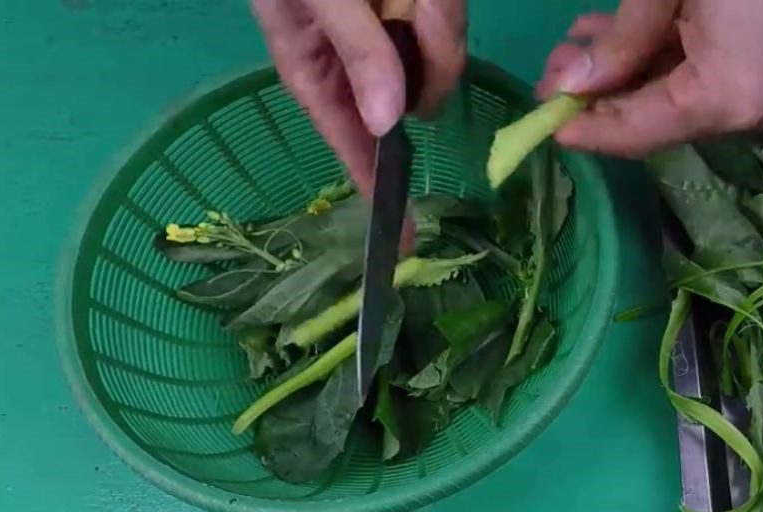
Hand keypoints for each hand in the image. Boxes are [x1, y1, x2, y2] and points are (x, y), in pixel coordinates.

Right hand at [252, 0, 465, 194]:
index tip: (402, 237)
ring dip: (437, 16)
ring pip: (441, 54)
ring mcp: (386, 37)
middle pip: (417, 98)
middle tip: (421, 7)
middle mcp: (354, 67)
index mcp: (317, 75)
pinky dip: (441, 2)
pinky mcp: (410, 11)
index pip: (352, 148)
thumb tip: (386, 123)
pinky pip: (445, 20)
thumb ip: (357, 51)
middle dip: (431, 57)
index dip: (379, 188)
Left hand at [537, 0, 762, 156]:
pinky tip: (612, 33)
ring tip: (572, 48)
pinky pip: (698, 69)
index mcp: (723, 94)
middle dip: (595, 96)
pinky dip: (652, 52)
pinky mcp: (756, 65)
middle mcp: (743, 105)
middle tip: (549, 78)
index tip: (543, 127)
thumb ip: (624, 37)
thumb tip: (573, 84)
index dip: (586, 132)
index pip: (636, 132)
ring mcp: (754, 87)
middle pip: (650, 115)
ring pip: (670, 90)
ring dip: (617, 70)